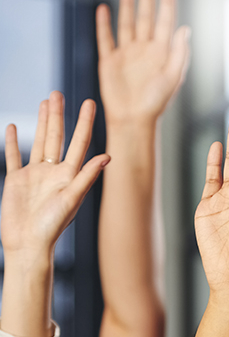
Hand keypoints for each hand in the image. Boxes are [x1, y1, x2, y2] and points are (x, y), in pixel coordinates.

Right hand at [1, 92, 109, 258]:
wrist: (28, 244)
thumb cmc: (53, 226)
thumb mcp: (72, 199)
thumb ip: (87, 176)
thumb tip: (108, 156)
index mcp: (70, 173)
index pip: (79, 141)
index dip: (85, 122)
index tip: (89, 103)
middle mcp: (54, 170)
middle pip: (57, 135)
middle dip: (58, 114)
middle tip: (59, 92)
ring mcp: (35, 174)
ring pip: (39, 141)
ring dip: (41, 122)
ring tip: (45, 102)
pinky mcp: (16, 180)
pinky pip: (14, 157)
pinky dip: (13, 143)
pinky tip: (13, 128)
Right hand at [96, 0, 189, 125]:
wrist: (134, 118)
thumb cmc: (157, 101)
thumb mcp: (174, 76)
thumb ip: (180, 52)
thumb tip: (186, 28)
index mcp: (163, 51)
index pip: (166, 21)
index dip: (167, 3)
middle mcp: (145, 49)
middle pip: (146, 16)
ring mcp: (127, 53)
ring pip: (127, 23)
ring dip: (126, 5)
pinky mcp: (109, 61)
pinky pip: (106, 38)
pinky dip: (104, 24)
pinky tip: (104, 9)